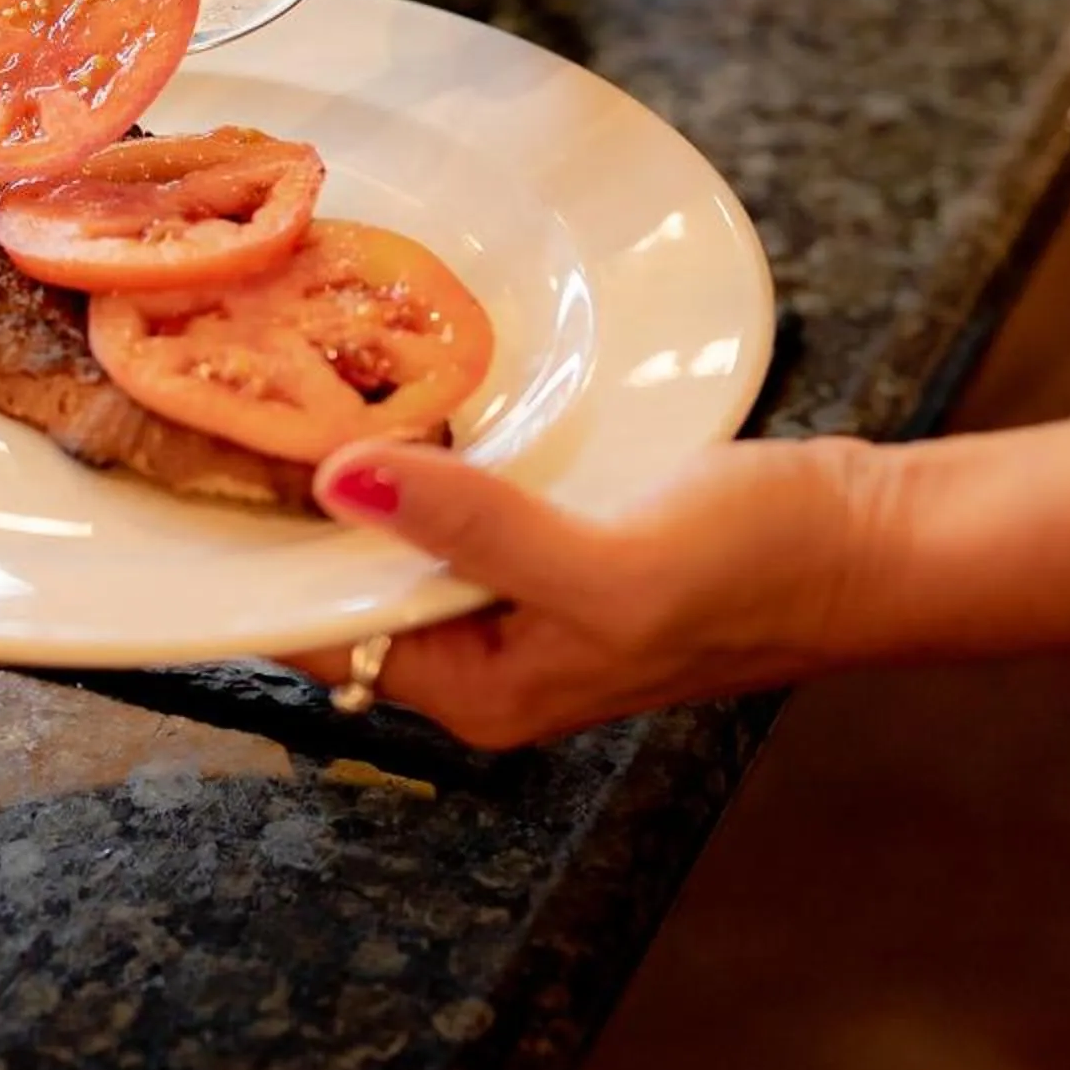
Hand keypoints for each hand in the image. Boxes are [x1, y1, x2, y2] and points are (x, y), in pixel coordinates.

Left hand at [290, 432, 879, 748]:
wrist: (870, 539)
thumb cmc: (759, 572)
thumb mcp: (606, 560)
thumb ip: (474, 529)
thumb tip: (342, 483)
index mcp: (487, 693)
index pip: (325, 634)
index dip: (257, 558)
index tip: (199, 462)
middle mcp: (492, 656)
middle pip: (353, 583)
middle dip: (295, 505)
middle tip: (234, 390)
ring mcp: (524, 594)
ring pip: (403, 532)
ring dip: (358, 468)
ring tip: (286, 376)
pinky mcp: (557, 535)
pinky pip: (459, 496)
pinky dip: (425, 450)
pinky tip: (393, 390)